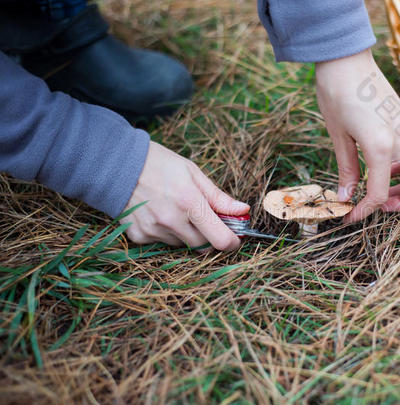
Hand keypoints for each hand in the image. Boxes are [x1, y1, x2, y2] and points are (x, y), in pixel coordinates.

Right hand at [120, 141, 249, 250]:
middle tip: (204, 218)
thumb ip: (218, 197)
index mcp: (189, 202)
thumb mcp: (193, 173)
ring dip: (187, 234)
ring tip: (176, 210)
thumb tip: (243, 210)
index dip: (232, 242)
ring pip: (183, 244)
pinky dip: (166, 233)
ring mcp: (154, 230)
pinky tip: (159, 213)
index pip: (220, 239)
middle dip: (209, 235)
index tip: (235, 238)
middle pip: (203, 245)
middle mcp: (171, 220)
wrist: (116, 164)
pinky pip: (162, 243)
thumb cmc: (159, 164)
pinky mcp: (139, 237)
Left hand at [315, 49, 399, 221]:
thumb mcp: (338, 136)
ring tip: (379, 187)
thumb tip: (345, 196)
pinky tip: (382, 166)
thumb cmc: (337, 93)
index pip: (380, 192)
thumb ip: (346, 169)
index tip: (350, 215)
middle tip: (378, 204)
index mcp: (382, 145)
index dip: (365, 210)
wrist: (345, 58)